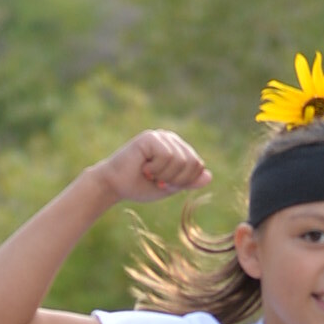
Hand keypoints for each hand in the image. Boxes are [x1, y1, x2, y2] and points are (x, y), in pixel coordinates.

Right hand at [92, 129, 208, 203]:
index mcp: (178, 149)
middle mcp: (171, 139)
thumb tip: (209, 176)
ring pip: (180, 160)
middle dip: (176, 179)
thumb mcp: (170, 188)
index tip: (164, 184)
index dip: (184, 182)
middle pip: (193, 163)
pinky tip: (143, 166)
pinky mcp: (150, 137)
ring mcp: (161, 136)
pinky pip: (167, 156)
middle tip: (157, 180)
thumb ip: (189, 181)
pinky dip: (156, 169)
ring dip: (164, 175)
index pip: (198, 165)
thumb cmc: (140, 186)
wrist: (114, 186)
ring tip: (149, 173)